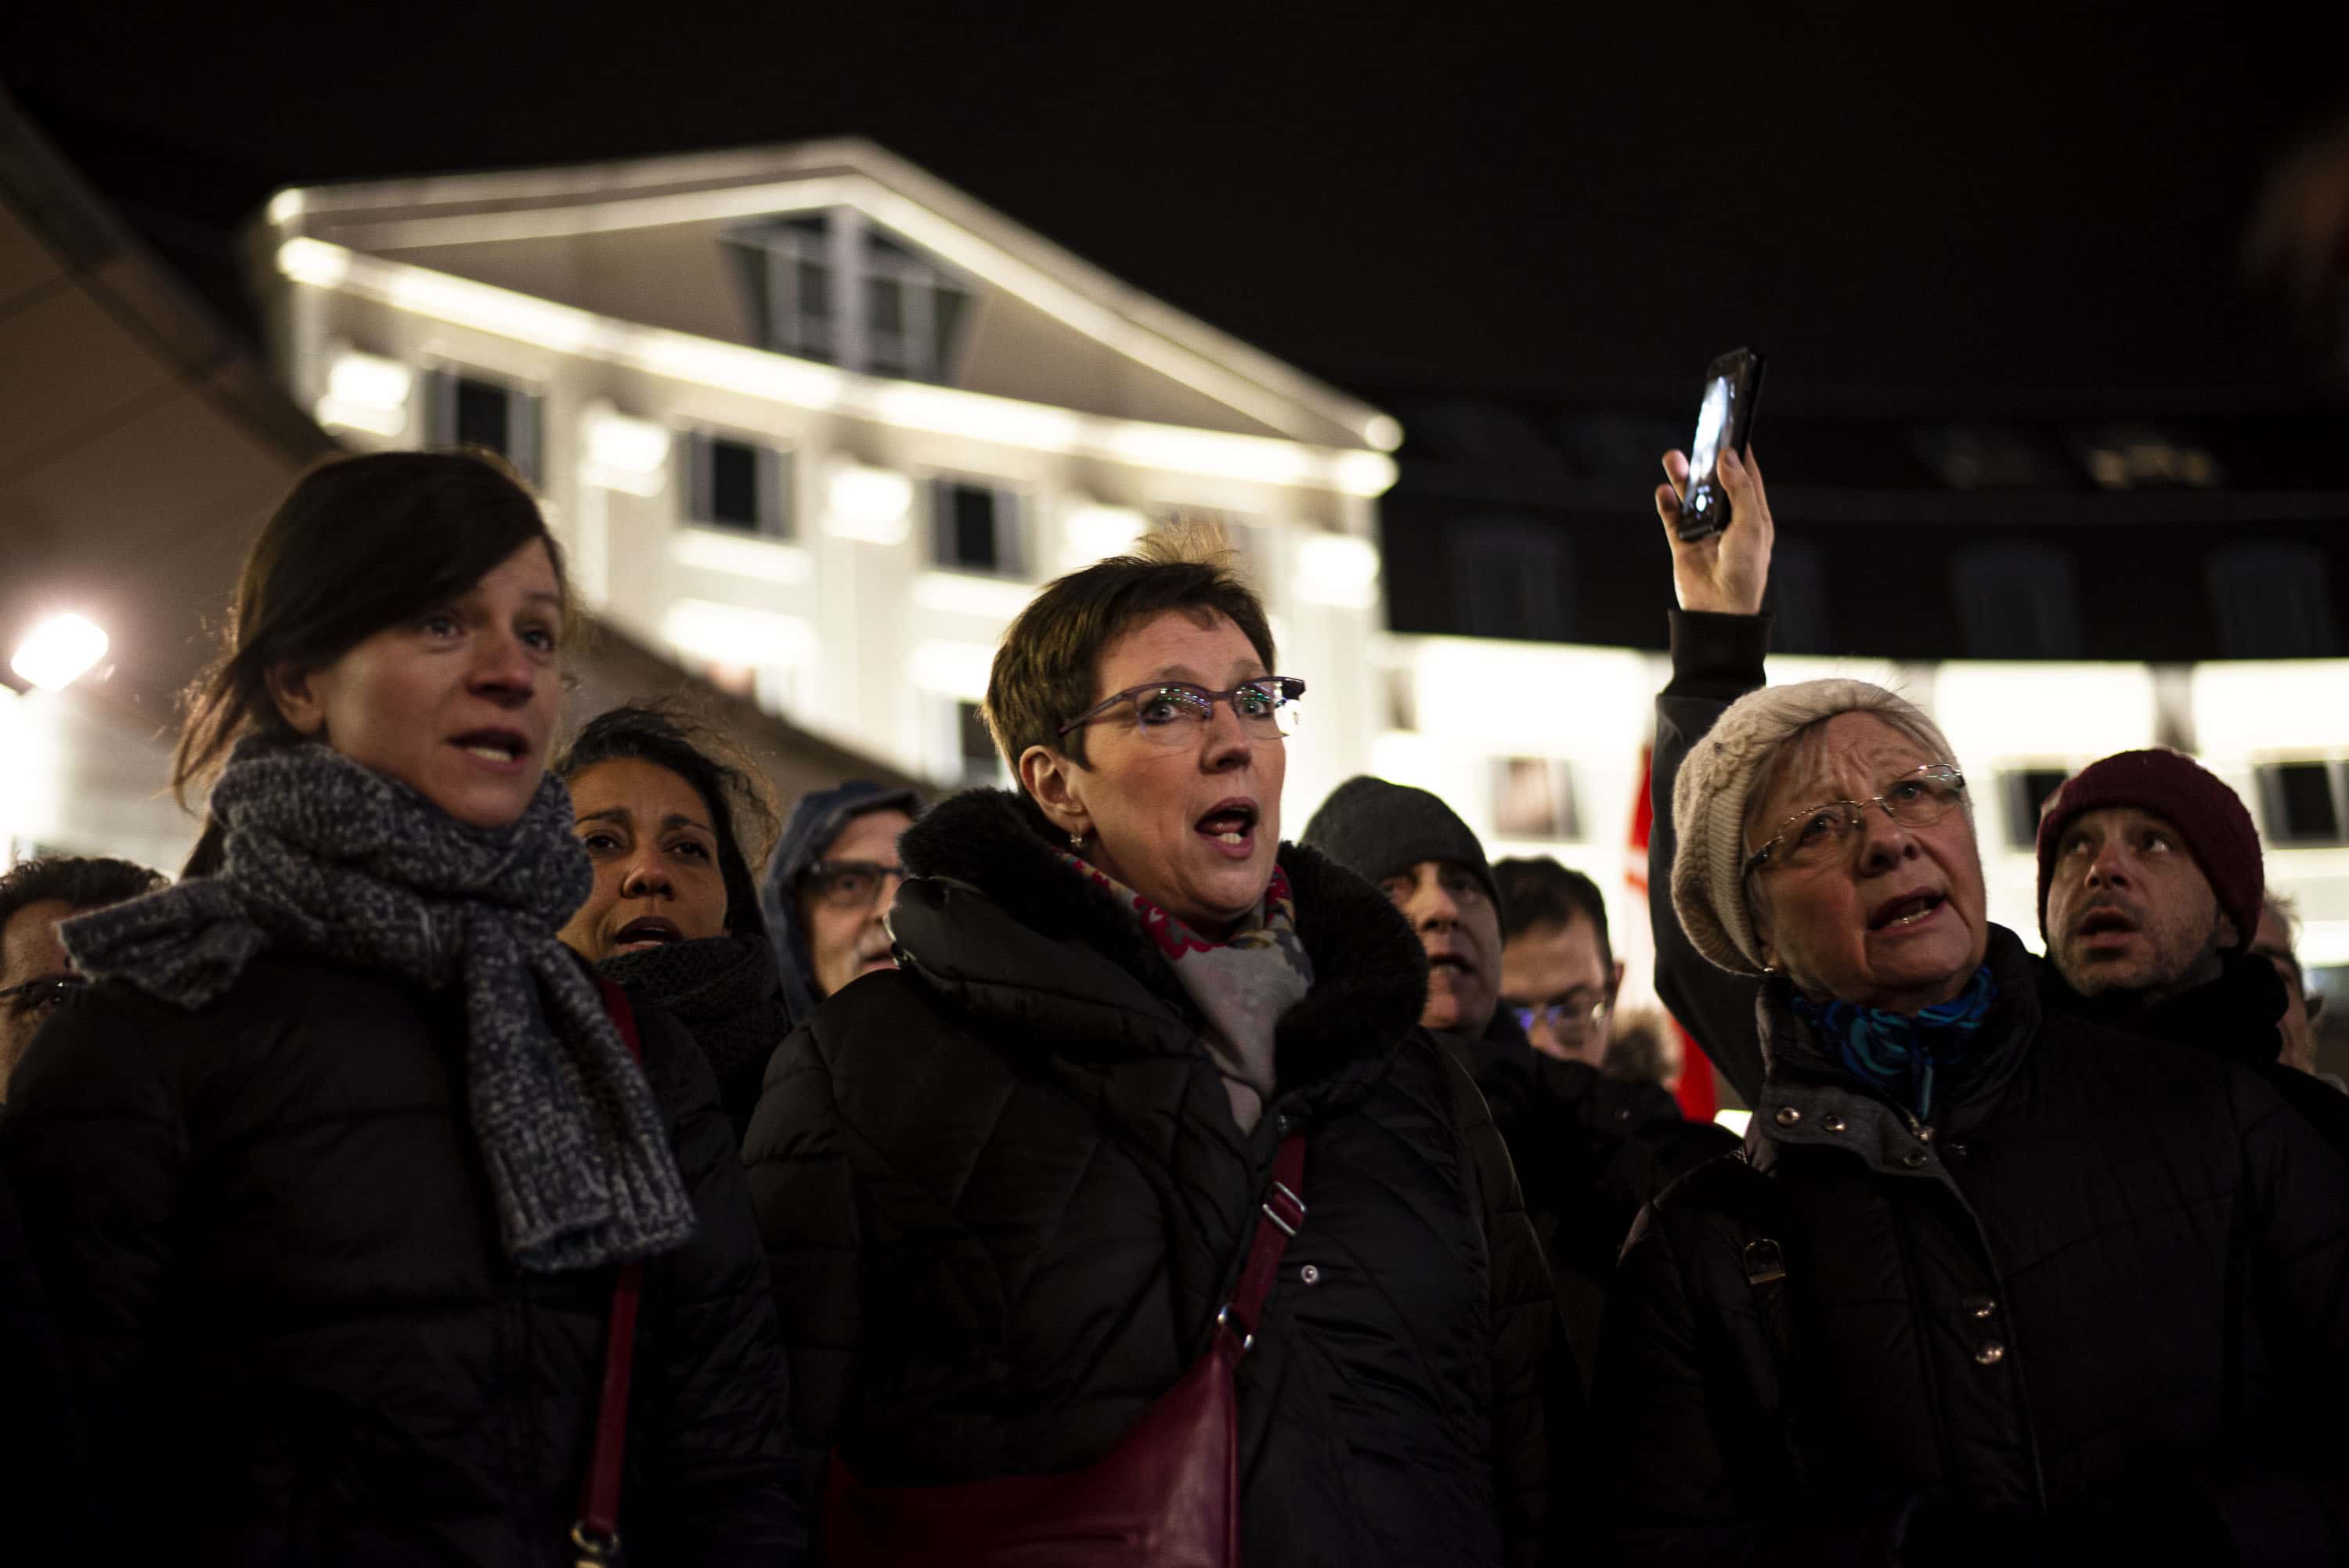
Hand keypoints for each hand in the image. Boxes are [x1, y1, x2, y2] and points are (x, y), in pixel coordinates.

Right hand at [1655, 446, 1774, 616]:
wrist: (1720, 610)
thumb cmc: (1745, 570)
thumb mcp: (1751, 524)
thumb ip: (1739, 489)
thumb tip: (1728, 457)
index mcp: (1752, 516)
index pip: (1746, 477)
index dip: (1739, 455)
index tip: (1732, 430)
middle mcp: (1728, 521)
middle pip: (1715, 484)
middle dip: (1705, 462)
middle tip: (1698, 438)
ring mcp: (1704, 532)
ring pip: (1690, 498)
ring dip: (1682, 478)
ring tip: (1672, 457)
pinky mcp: (1683, 545)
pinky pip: (1672, 519)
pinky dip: (1667, 504)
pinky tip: (1664, 491)